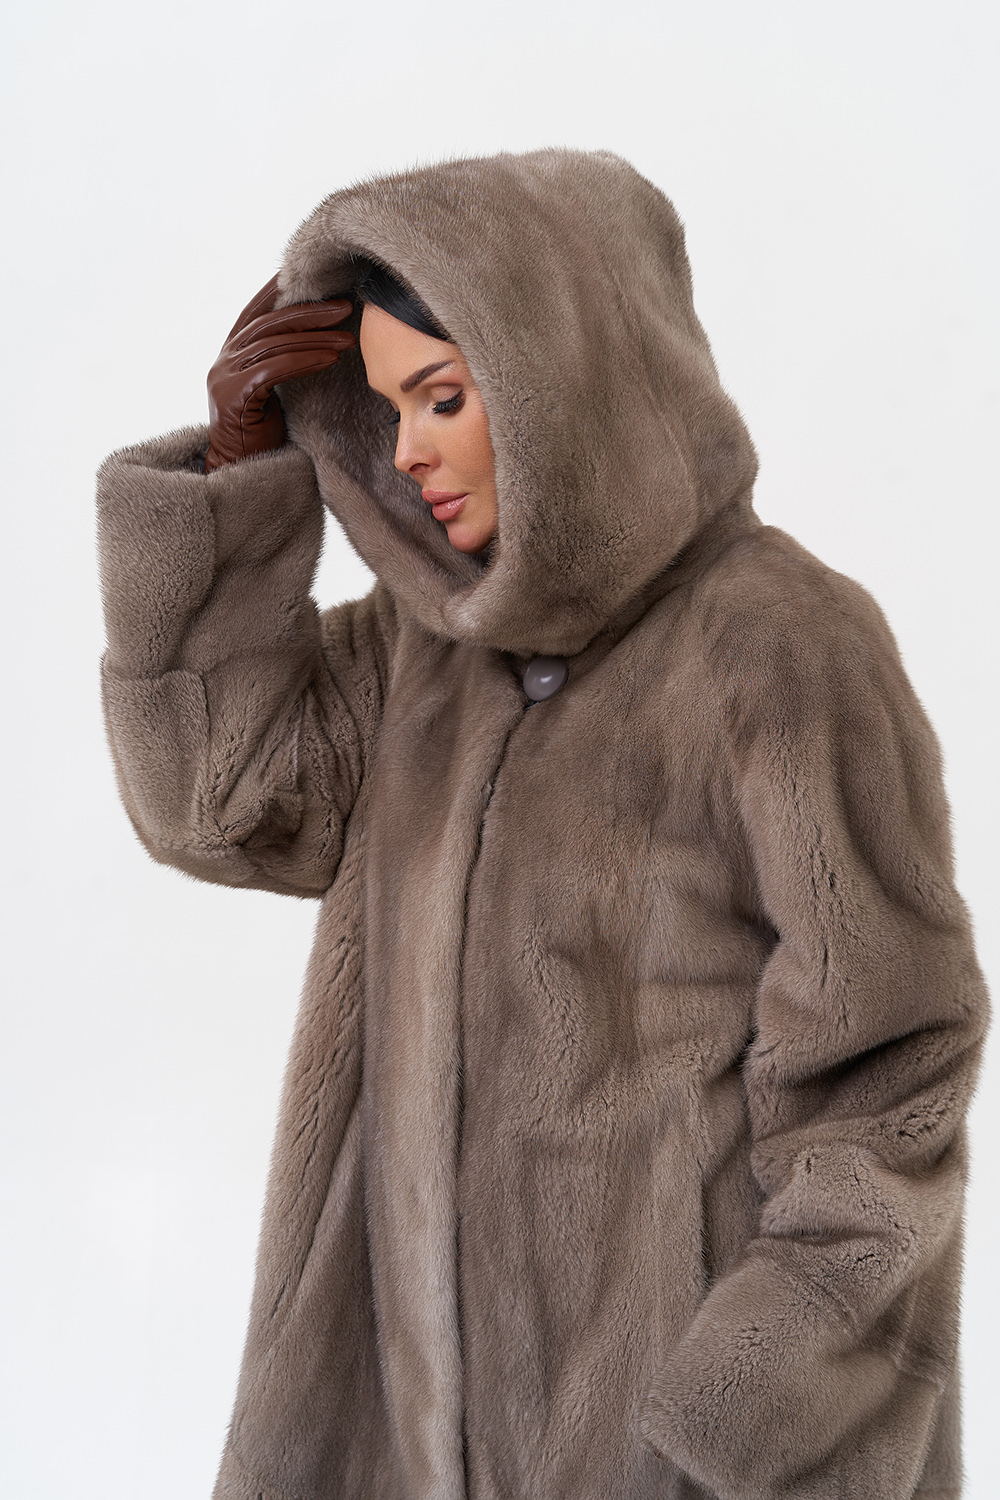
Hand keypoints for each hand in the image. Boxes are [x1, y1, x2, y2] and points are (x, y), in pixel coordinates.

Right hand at [205, 275, 355, 470]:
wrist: (238, 472)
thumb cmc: (260, 434)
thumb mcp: (270, 389)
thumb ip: (279, 361)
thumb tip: (312, 337)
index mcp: (231, 353)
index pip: (257, 311)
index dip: (283, 290)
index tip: (315, 278)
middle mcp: (223, 359)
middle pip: (270, 322)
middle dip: (310, 312)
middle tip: (345, 306)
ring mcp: (225, 376)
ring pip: (275, 344)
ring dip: (316, 338)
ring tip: (348, 338)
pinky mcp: (234, 395)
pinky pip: (275, 369)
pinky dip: (305, 361)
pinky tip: (330, 359)